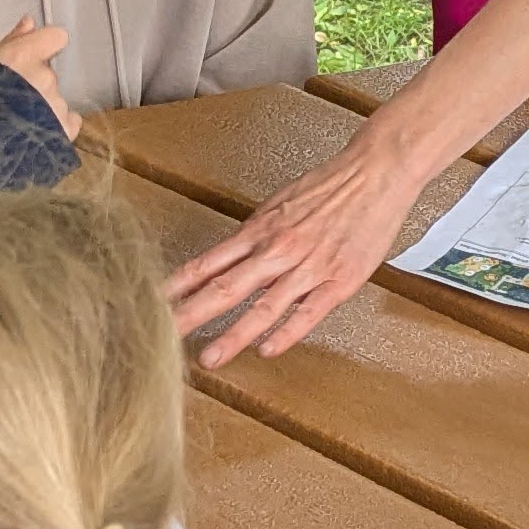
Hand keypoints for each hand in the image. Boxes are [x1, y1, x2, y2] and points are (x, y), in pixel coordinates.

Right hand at [0, 18, 76, 140]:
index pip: (55, 38)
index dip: (45, 48)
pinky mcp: (63, 130)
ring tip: (17, 125)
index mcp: (24, 57)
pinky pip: (69, 122)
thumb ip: (11, 42)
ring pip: (54, 100)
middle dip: (34, 85)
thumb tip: (30, 21)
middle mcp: (45, 78)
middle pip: (48, 75)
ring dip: (41, 109)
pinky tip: (35, 135)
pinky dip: (57, 128)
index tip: (32, 59)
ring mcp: (56, 105)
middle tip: (10, 102)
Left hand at [166, 137, 421, 365]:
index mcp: (261, 230)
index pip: (208, 263)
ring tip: (209, 357)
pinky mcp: (339, 280)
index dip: (178, 286)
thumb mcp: (281, 204)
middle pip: (225, 287)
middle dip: (191, 315)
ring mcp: (308, 266)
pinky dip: (286, 333)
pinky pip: (308, 312)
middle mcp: (278, 249)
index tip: (152, 303)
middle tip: (161, 336)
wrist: (376, 171)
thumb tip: (229, 260)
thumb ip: (256, 236)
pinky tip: (267, 350)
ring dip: (233, 334)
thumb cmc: (331, 185)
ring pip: (263, 307)